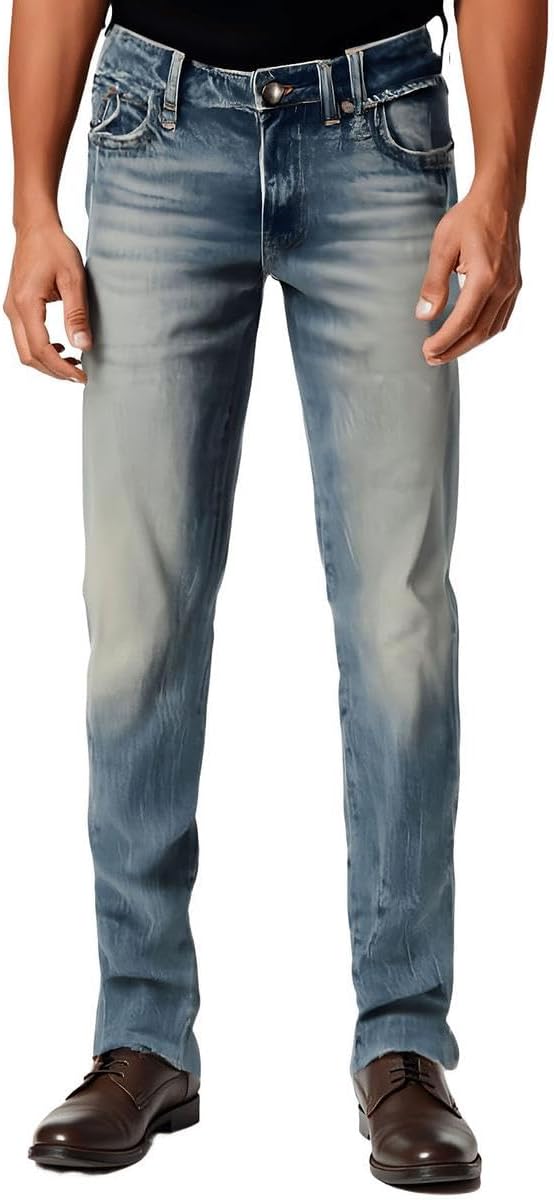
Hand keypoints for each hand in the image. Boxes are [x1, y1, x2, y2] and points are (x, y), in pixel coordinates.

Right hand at [3, 218, 92, 382]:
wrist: (36, 228)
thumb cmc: (54, 247)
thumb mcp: (74, 279)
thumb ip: (77, 314)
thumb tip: (83, 346)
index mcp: (26, 304)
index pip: (42, 349)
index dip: (62, 368)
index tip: (81, 376)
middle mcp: (13, 310)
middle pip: (29, 356)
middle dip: (54, 371)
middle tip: (79, 375)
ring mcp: (12, 309)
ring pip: (25, 350)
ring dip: (48, 362)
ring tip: (73, 363)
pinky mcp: (16, 308)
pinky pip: (24, 338)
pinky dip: (42, 350)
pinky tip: (61, 347)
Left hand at [415, 183, 522, 364]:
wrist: (499, 199)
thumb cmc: (470, 218)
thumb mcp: (443, 246)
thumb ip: (434, 284)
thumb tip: (424, 315)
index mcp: (485, 277)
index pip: (462, 321)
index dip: (443, 341)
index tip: (426, 350)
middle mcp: (502, 286)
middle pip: (477, 332)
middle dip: (453, 349)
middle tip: (431, 357)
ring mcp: (511, 287)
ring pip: (491, 329)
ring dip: (468, 345)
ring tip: (446, 350)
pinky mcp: (514, 285)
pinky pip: (501, 319)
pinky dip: (483, 332)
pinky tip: (468, 335)